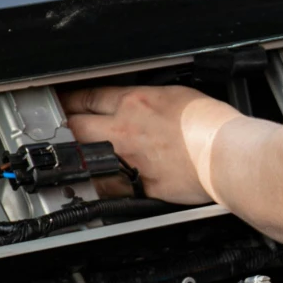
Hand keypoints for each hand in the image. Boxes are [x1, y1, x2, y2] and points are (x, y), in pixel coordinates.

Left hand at [62, 85, 240, 203]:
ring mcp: (128, 160)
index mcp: (135, 103)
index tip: (65, 100)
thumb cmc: (214, 125)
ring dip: (76, 158)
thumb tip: (146, 101)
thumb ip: (154, 99)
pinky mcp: (139, 186)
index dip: (71, 97)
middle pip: (75, 125)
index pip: (89, 95)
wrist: (227, 154)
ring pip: (84, 159)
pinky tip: (95, 185)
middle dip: (62, 125)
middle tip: (56, 127)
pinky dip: (99, 186)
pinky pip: (108, 188)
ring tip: (71, 159)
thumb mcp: (180, 95)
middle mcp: (124, 130)